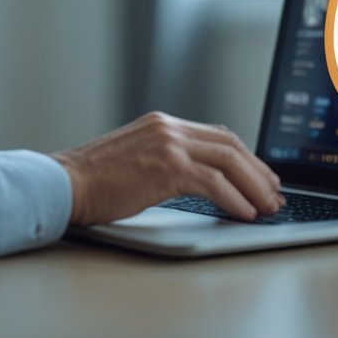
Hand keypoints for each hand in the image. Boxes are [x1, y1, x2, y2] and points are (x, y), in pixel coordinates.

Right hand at [51, 112, 283, 224]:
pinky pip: (214, 183)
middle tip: (274, 192)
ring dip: (254, 187)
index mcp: (162, 124)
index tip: (260, 175)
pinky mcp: (167, 168)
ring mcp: (168, 145)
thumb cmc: (92, 181)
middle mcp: (168, 128)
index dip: (245, 156)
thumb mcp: (134, 159)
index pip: (217, 134)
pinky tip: (244, 213)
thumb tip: (198, 180)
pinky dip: (235, 199)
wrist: (63, 183)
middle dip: (258, 170)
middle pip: (230, 144)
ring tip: (267, 207)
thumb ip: (164, 159)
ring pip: (229, 161)